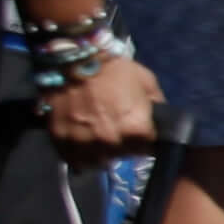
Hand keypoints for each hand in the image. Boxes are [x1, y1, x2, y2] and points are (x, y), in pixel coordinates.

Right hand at [43, 55, 161, 158]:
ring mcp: (85, 145)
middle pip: (123, 155)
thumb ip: (157, 106)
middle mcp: (111, 143)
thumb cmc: (112, 69)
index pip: (148, 149)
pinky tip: (82, 140)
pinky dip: (80, 154)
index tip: (139, 133)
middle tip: (117, 129)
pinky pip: (75, 159)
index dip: (144, 140)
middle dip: (123, 145)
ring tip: (99, 136)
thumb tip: (161, 121)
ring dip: (101, 152)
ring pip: (99, 162)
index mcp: (136, 130)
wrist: (72, 61)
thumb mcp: (147, 82)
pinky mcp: (62, 144)